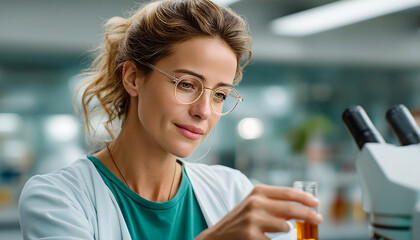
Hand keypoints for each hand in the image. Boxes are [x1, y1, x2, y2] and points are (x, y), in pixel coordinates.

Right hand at [195, 184, 322, 239]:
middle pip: (291, 209)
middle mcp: (255, 203)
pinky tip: (265, 238)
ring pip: (285, 227)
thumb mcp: (255, 205)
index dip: (305, 198)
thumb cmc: (241, 219)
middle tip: (319, 220)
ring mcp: (253, 220)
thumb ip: (275, 203)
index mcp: (258, 191)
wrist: (218, 236)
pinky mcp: (251, 236)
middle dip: (309, 215)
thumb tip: (302, 206)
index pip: (288, 193)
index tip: (316, 203)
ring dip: (287, 230)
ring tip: (280, 230)